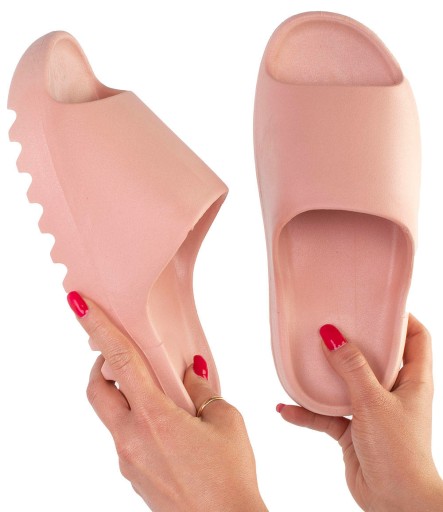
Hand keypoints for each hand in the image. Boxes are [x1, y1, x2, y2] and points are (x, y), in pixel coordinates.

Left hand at [67, 292, 266, 511]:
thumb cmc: (229, 475)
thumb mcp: (225, 420)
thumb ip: (201, 390)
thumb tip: (188, 372)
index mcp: (154, 417)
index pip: (118, 360)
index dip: (97, 328)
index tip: (79, 304)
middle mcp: (131, 438)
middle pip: (97, 390)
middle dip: (101, 366)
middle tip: (122, 357)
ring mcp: (128, 460)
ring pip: (111, 415)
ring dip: (124, 396)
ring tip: (161, 397)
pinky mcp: (133, 475)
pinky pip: (125, 437)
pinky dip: (136, 420)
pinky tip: (168, 428)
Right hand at [278, 314, 442, 511]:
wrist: (395, 504)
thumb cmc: (398, 452)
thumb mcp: (373, 402)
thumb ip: (351, 367)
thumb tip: (332, 334)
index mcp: (412, 379)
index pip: (416, 338)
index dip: (402, 318)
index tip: (376, 304)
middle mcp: (393, 391)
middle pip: (375, 356)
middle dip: (352, 340)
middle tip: (330, 322)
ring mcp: (371, 410)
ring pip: (345, 384)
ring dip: (323, 377)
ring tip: (301, 360)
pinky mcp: (352, 429)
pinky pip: (325, 415)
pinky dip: (306, 412)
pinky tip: (286, 409)